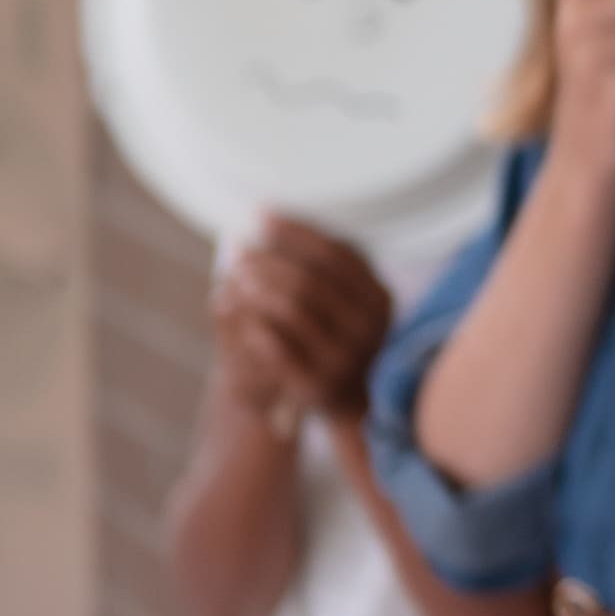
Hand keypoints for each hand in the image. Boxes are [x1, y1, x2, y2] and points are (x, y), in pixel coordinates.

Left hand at [211, 213, 395, 421]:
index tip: (260, 214)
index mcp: (378, 296)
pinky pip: (275, 345)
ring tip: (236, 278)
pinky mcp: (316, 384)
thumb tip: (269, 221)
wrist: (352, 401)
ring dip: (256, 289)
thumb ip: (324, 266)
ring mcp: (344, 356)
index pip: (334, 253)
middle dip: (268, 260)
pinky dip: (252, 322)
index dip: (294, 231)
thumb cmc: (340, 334)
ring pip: (291, 309)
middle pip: (309, 279)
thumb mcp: (350, 299)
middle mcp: (368, 325)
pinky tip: (238, 311)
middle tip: (239, 252)